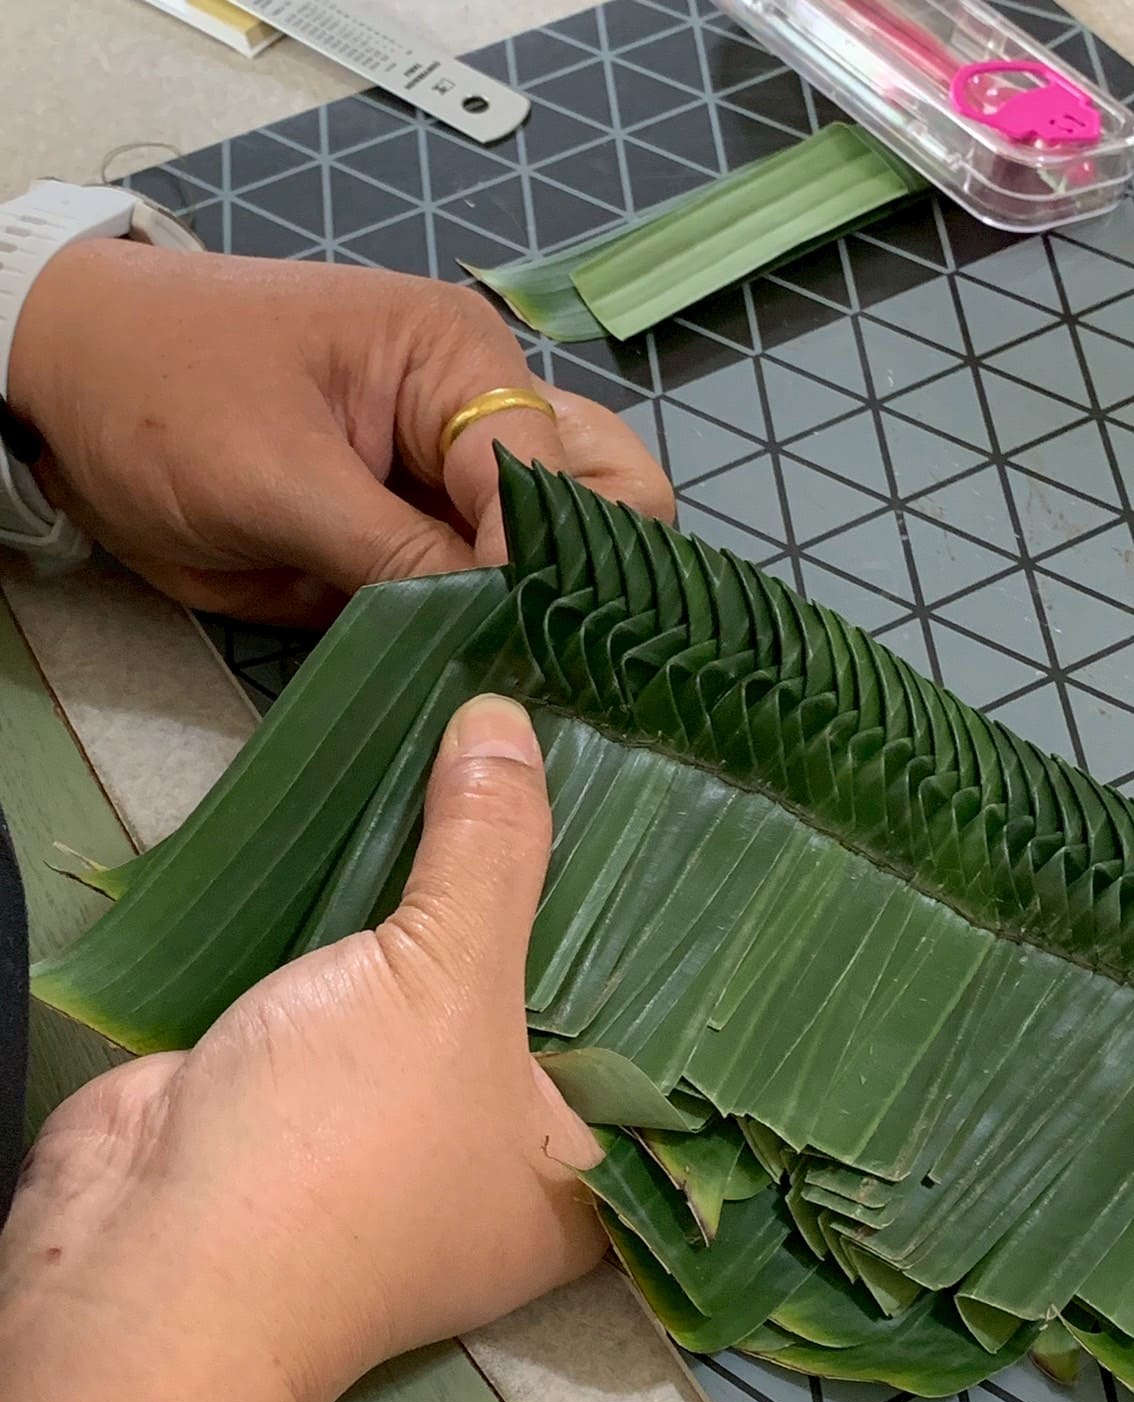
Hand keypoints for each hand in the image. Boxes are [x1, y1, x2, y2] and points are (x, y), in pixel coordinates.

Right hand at [0, 696, 604, 1401]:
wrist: (149, 1243)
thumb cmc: (347, 1142)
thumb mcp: (448, 982)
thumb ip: (489, 852)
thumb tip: (508, 718)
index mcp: (575, 1165)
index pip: (652, 1030)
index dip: (661, 926)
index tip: (675, 821)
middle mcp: (500, 1150)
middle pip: (544, 987)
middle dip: (548, 889)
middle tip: (587, 766)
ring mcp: (399, 1116)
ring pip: (447, 977)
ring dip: (453, 889)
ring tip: (503, 768)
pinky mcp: (318, 1080)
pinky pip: (369, 977)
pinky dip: (374, 911)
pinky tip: (401, 817)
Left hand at [8, 241, 673, 622]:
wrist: (67, 386)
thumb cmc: (159, 394)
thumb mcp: (272, 476)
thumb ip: (392, 552)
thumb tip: (492, 627)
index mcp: (457, 361)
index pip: (549, 474)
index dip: (538, 565)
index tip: (515, 646)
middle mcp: (480, 413)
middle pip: (602, 492)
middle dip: (593, 575)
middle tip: (559, 657)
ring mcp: (451, 475)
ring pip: (558, 543)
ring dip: (551, 607)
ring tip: (532, 675)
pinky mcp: (415, 529)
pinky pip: (478, 582)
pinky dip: (490, 627)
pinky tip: (486, 673)